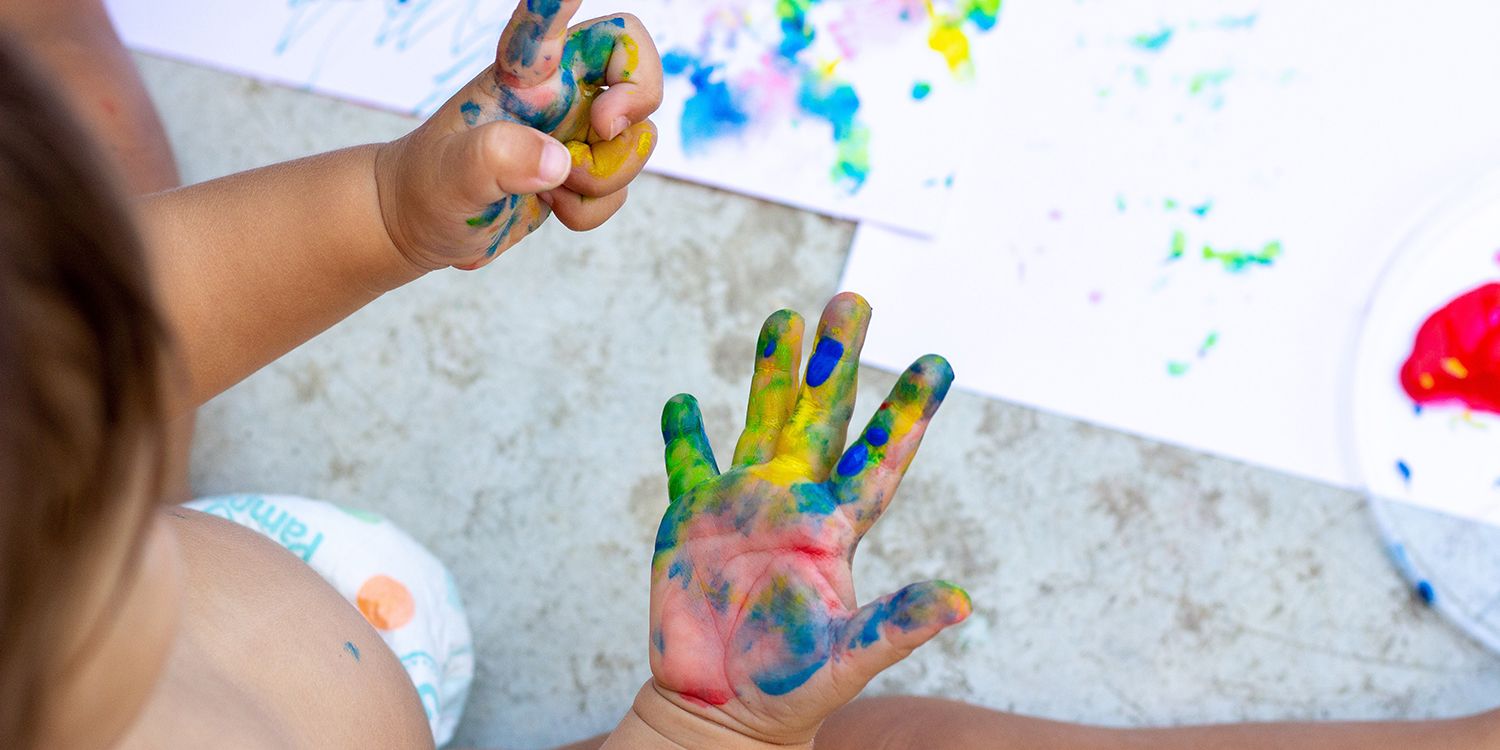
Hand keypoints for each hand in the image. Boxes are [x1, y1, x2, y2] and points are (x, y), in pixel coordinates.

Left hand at [375, 0, 661, 271]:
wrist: (424, 232)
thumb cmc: (425, 188)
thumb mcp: (448, 175)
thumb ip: (497, 158)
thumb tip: (558, 161)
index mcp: (519, 74)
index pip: (549, 22)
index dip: (562, 1)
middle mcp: (556, 93)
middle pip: (633, 61)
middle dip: (638, 98)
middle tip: (602, 128)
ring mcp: (572, 134)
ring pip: (635, 138)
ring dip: (605, 175)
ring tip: (551, 189)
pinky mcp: (580, 174)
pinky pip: (620, 187)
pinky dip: (592, 209)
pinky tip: (552, 206)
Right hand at [647, 293, 970, 745]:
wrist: (721, 711)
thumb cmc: (792, 688)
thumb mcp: (849, 658)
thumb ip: (898, 624)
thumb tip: (962, 601)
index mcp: (838, 527)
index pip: (880, 456)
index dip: (909, 411)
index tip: (940, 362)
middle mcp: (796, 502)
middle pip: (821, 415)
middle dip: (835, 358)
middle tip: (852, 299)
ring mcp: (743, 506)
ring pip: (761, 421)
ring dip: (771, 370)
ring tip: (783, 316)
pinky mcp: (691, 520)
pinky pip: (688, 465)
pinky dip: (683, 434)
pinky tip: (684, 400)